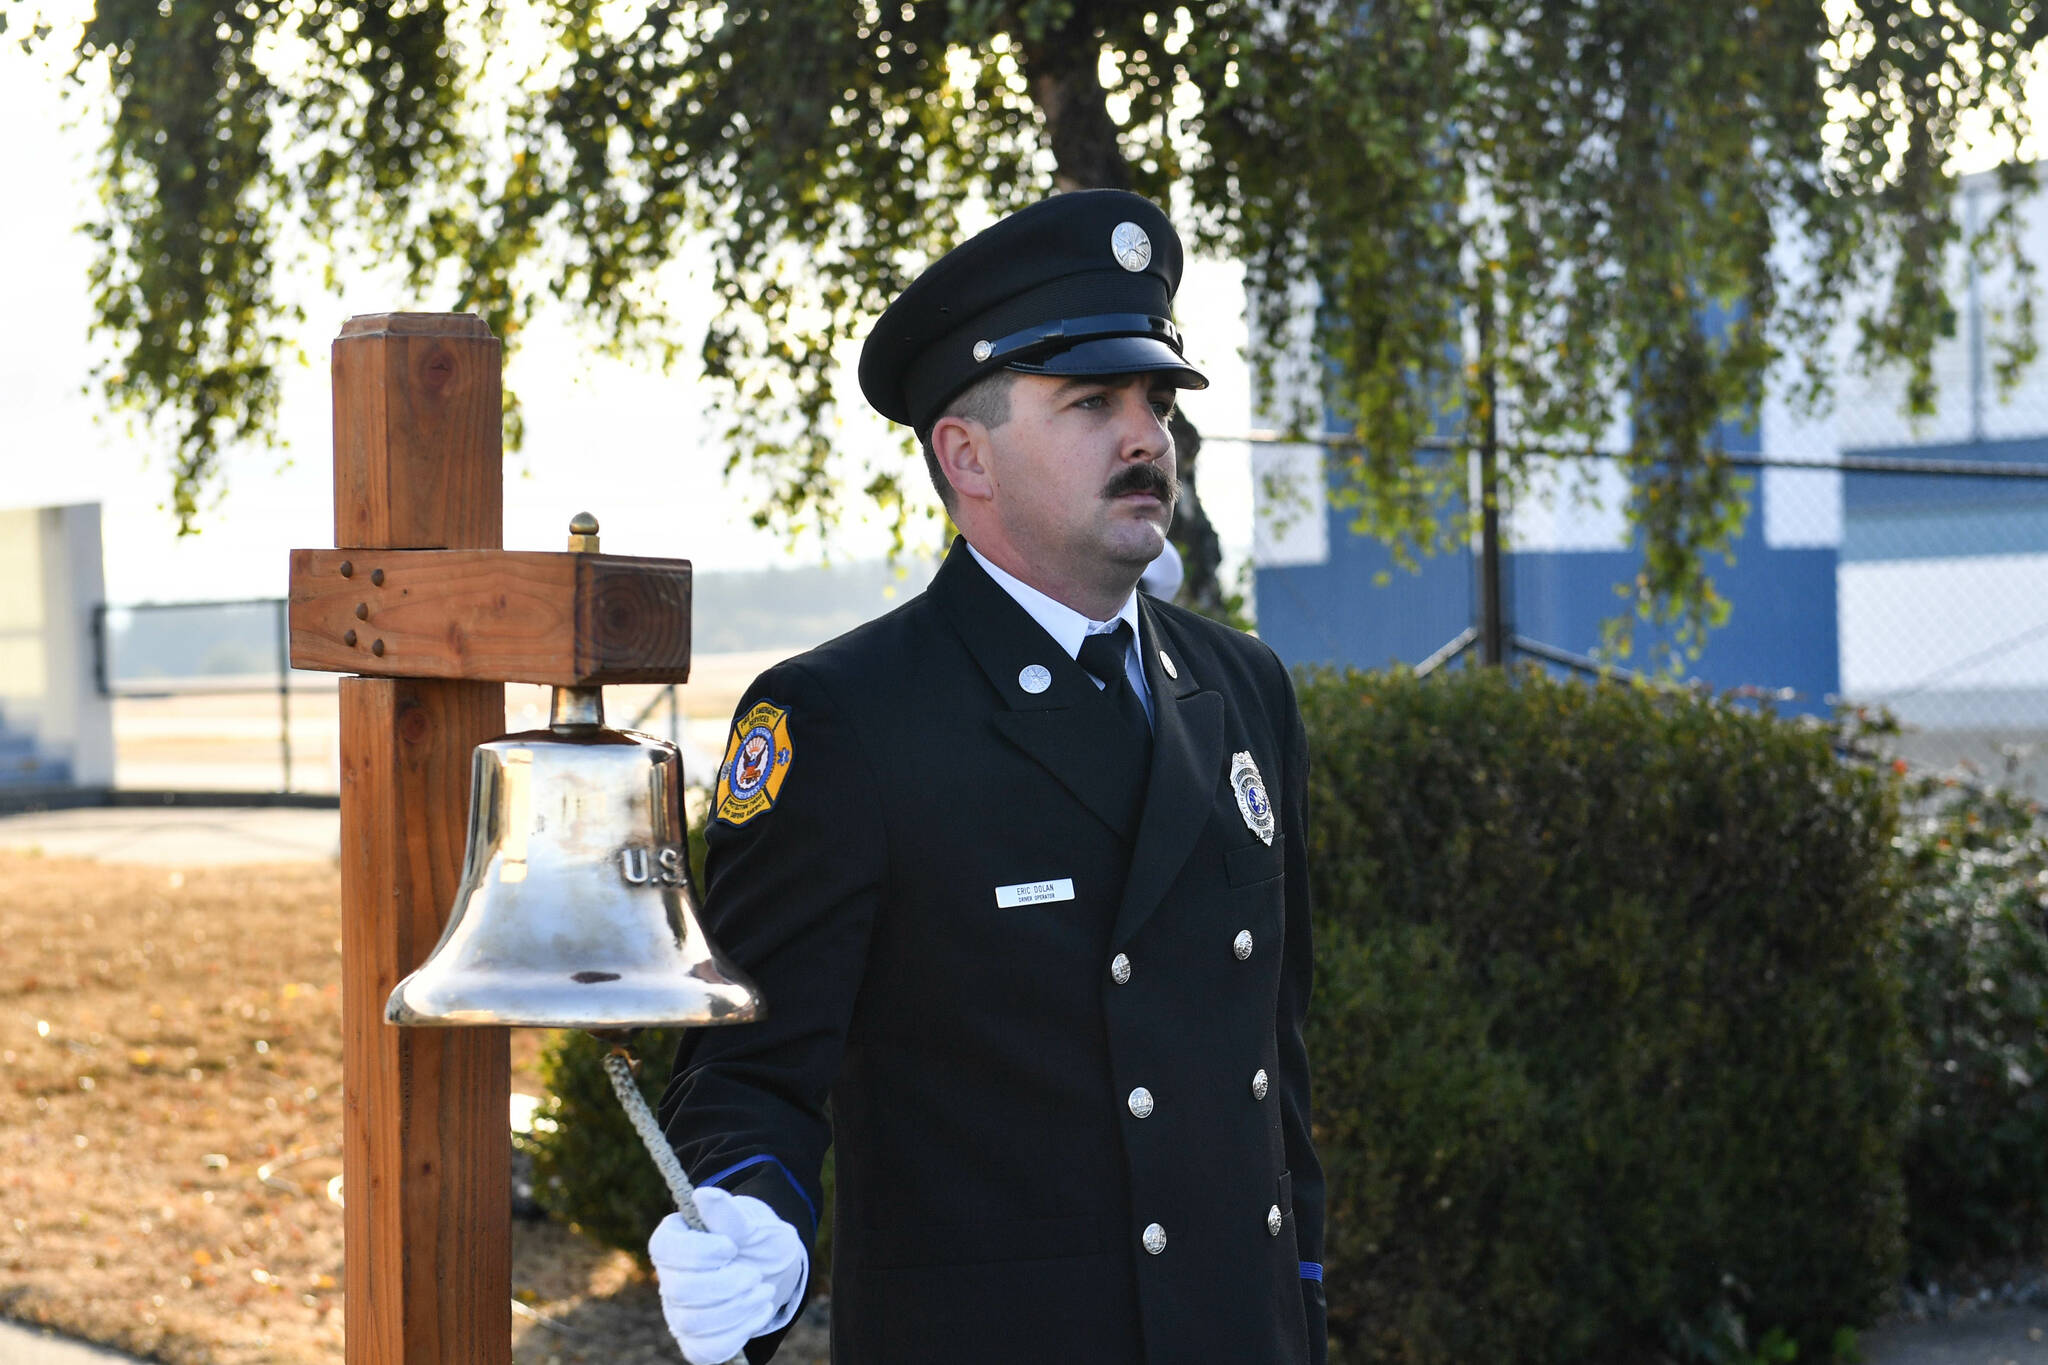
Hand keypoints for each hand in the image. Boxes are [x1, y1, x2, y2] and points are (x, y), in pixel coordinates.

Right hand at [649, 1188, 807, 1364]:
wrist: (770, 1269)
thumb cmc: (755, 1241)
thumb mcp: (751, 1222)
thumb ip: (728, 1214)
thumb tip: (704, 1194)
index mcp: (674, 1240)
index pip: (665, 1249)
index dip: (696, 1252)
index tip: (730, 1247)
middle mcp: (669, 1278)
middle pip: (680, 1290)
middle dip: (724, 1286)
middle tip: (754, 1275)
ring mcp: (678, 1311)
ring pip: (692, 1323)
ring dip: (735, 1309)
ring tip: (763, 1291)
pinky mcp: (694, 1340)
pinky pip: (705, 1350)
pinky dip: (738, 1333)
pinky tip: (759, 1312)